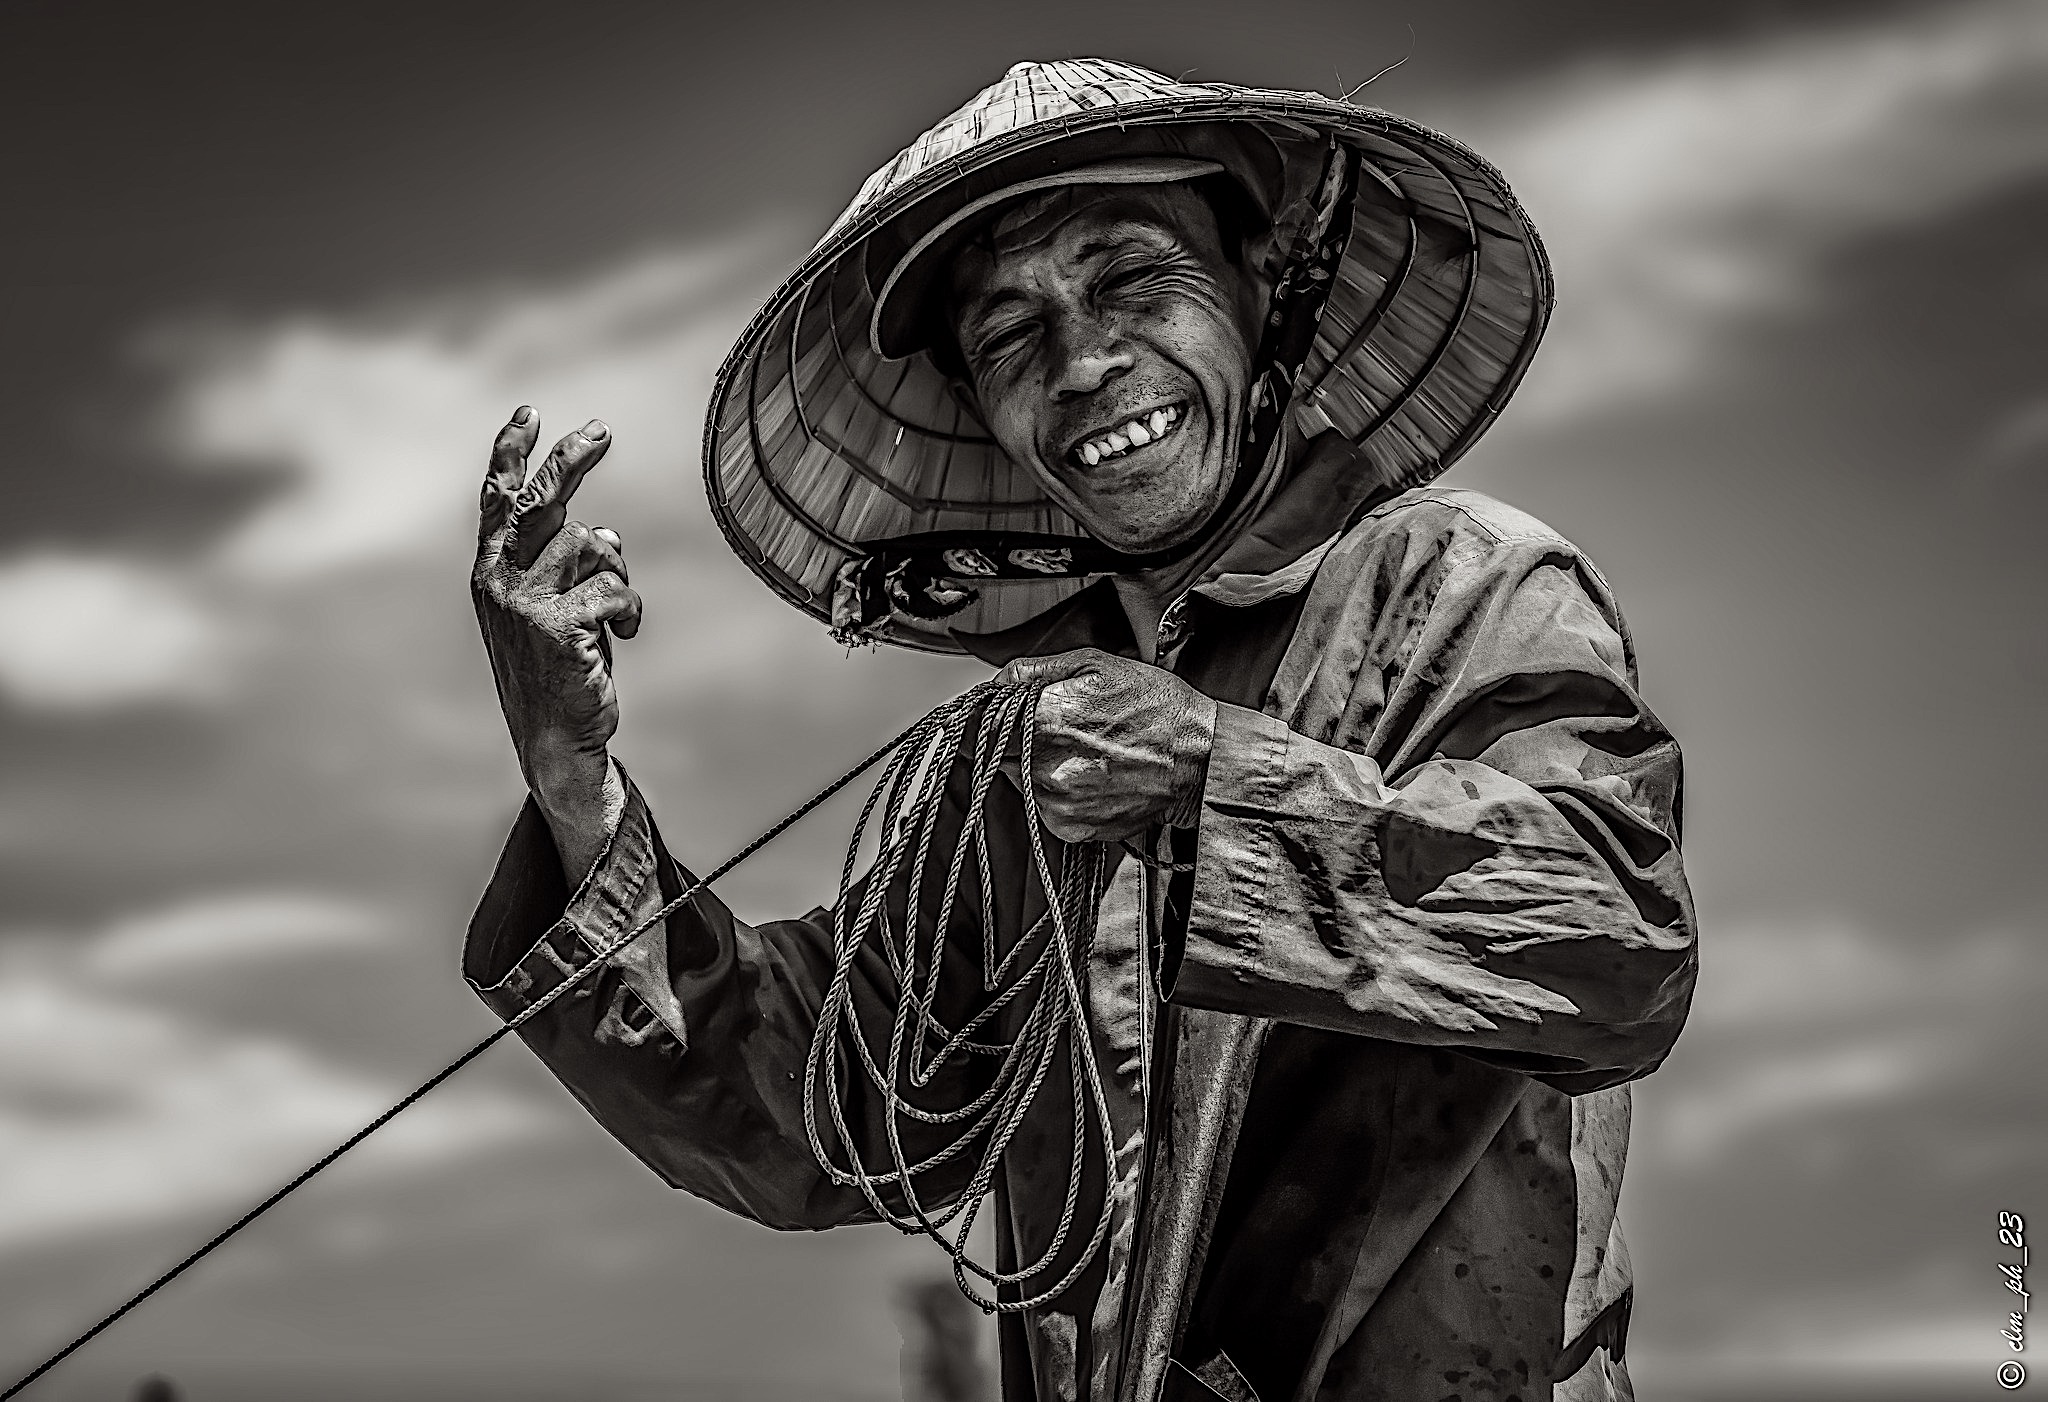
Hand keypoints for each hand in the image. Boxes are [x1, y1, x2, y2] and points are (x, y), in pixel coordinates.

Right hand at [472, 407, 640, 862]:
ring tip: (613, 619)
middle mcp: (498, 580)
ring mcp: (524, 601)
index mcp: (490, 573)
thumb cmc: (558, 670)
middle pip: (543, 501)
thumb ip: (568, 566)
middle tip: (602, 430)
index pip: (498, 501)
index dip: (511, 454)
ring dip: (619, 578)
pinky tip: (622, 638)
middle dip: (571, 459)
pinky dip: (631, 612)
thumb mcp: (555, 609)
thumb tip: (605, 530)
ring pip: (596, 548)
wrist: (552, 740)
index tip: (528, 413)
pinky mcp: (556, 624)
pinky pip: (617, 590)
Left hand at [992, 648, 1217, 844]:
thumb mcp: (1097, 665)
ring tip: (1082, 750)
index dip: (985, 716)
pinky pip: (1043, 806)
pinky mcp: (1069, 828)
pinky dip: (1057, 791)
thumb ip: (1036, 671)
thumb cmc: (1156, 709)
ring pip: (1018, 780)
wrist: (1202, 763)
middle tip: (1056, 728)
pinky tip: (1091, 774)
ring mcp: (1056, 803)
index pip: (979, 724)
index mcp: (1046, 719)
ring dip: (1035, 765)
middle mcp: (1044, 767)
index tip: (995, 713)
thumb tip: (999, 681)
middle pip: (995, 753)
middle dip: (1014, 739)